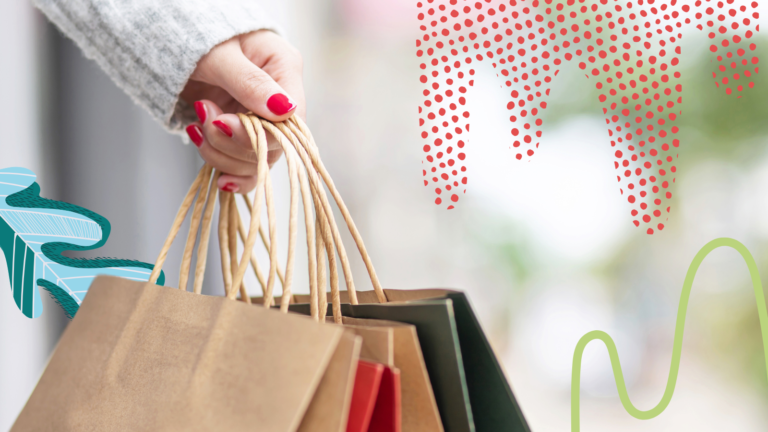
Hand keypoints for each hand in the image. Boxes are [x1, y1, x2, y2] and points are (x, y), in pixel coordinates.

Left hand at [181, 30, 304, 192]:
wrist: (176, 38)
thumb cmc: (199, 36)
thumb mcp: (221, 55)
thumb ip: (250, 82)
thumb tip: (283, 111)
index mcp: (285, 70)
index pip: (291, 120)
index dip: (260, 134)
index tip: (223, 122)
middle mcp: (279, 101)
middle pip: (272, 146)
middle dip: (231, 142)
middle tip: (203, 113)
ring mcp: (262, 121)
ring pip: (255, 161)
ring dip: (220, 153)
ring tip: (197, 123)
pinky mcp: (243, 136)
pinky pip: (244, 168)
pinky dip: (227, 171)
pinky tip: (217, 175)